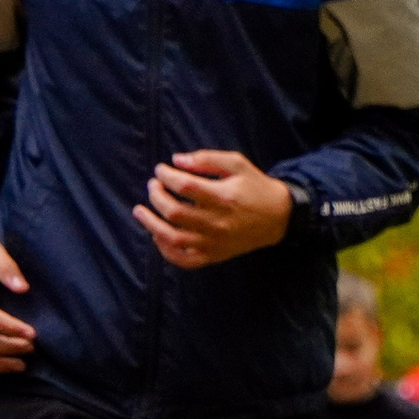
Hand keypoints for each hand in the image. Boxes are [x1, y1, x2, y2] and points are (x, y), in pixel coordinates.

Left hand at [132, 150, 291, 268]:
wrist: (279, 217)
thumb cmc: (255, 186)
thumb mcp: (236, 164)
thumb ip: (206, 159)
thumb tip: (176, 160)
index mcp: (223, 197)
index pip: (184, 187)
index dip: (166, 176)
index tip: (160, 169)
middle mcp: (217, 223)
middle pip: (174, 212)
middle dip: (156, 196)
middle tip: (152, 185)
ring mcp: (214, 243)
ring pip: (174, 238)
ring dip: (151, 224)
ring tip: (139, 211)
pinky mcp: (214, 256)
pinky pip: (184, 260)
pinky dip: (166, 251)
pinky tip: (158, 236)